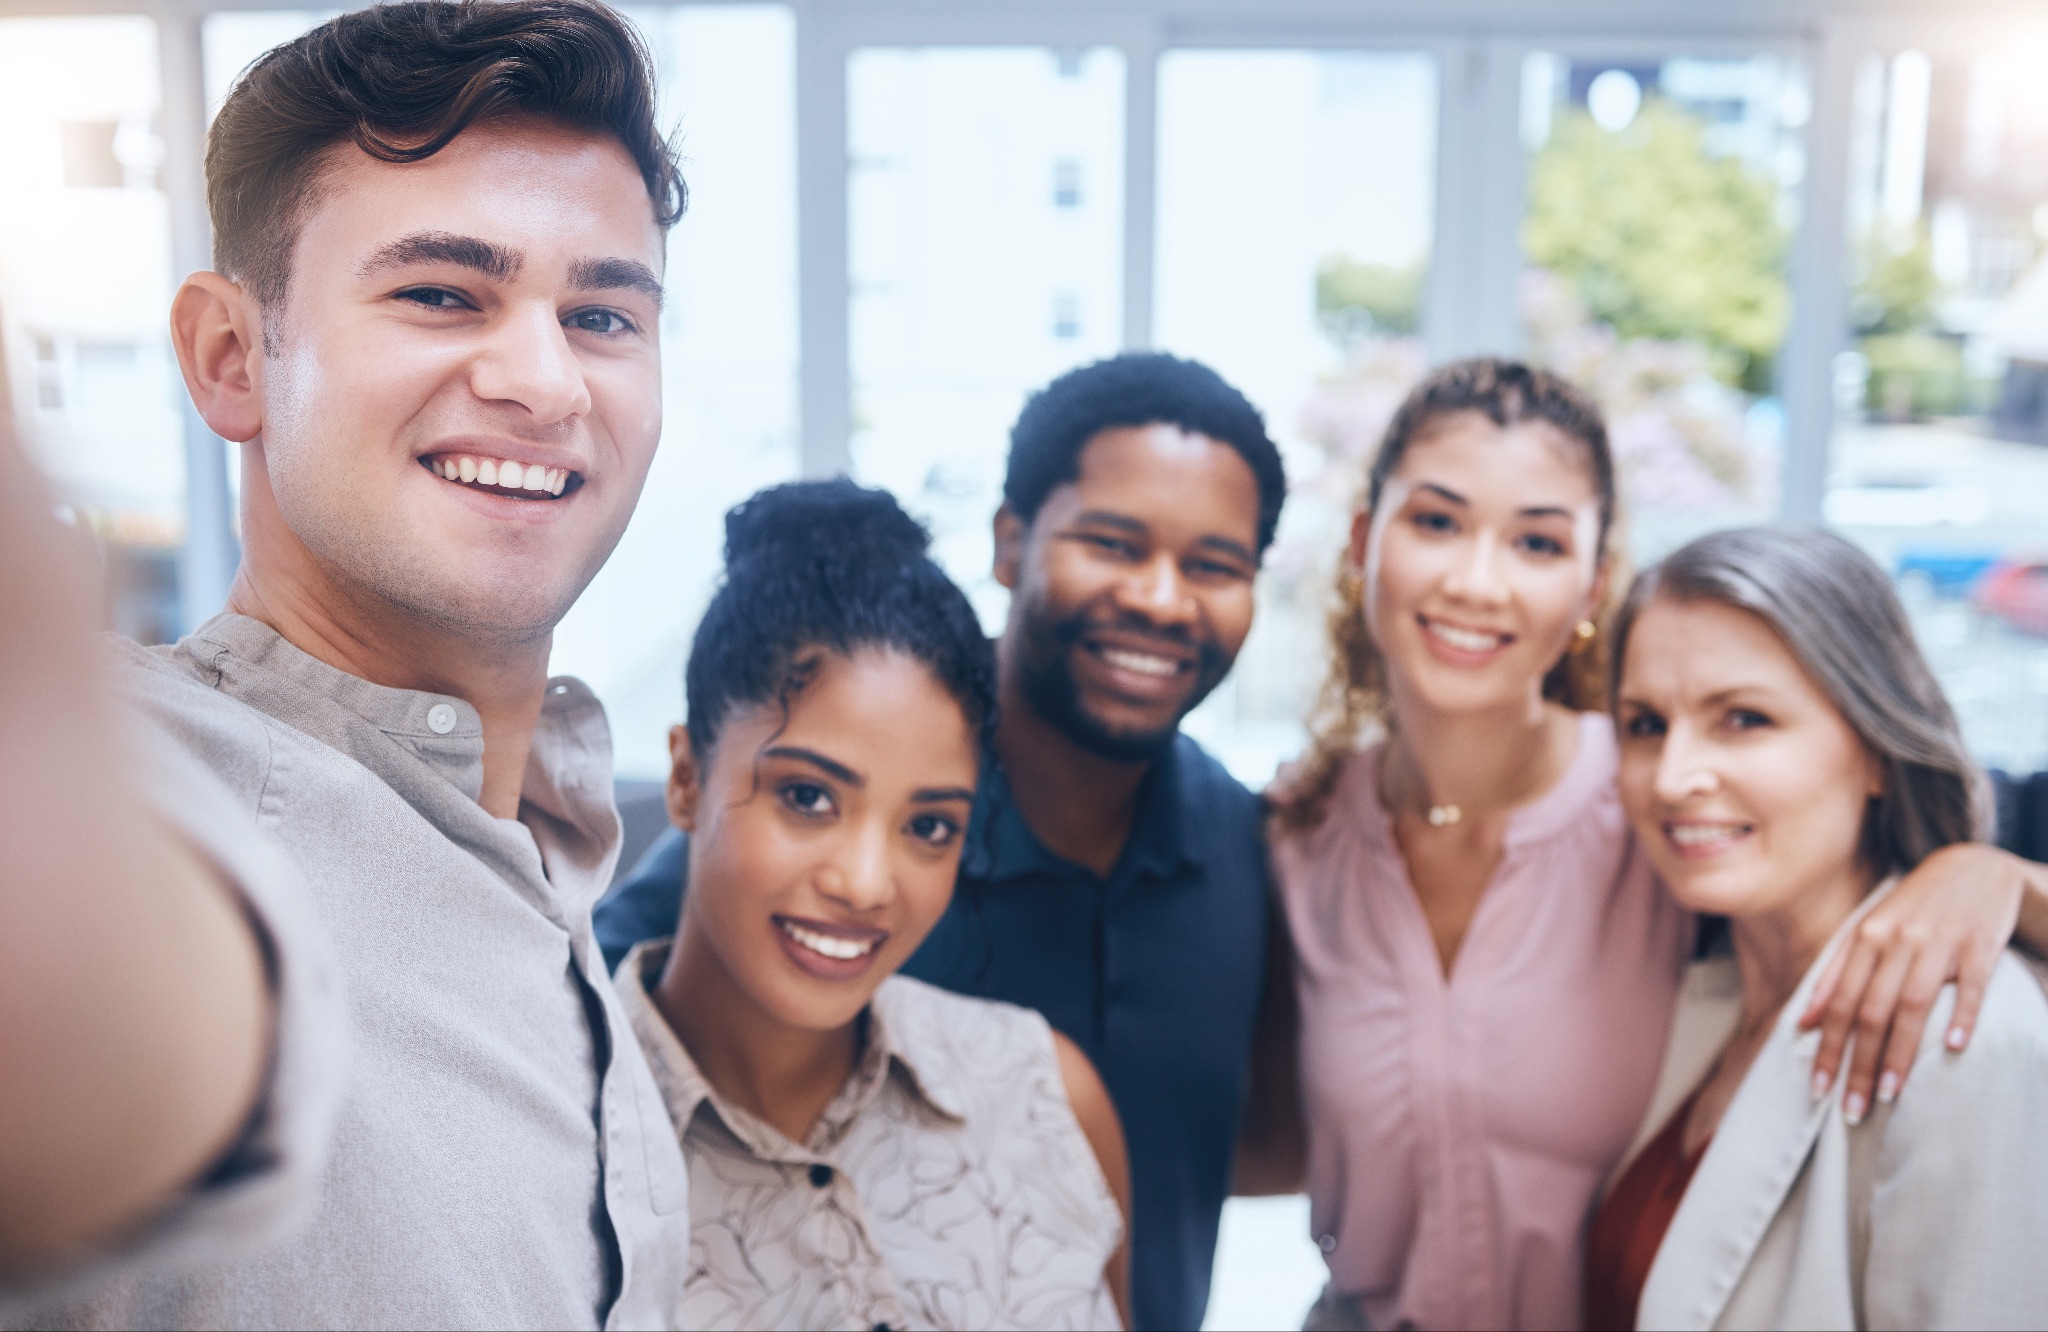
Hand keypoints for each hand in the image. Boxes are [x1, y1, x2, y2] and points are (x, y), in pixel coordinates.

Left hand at [1798, 843, 2023, 1122]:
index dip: (1826, 1047)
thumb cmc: (1913, 907)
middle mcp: (1896, 940)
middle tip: (1852, 1109)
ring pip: (1913, 1004)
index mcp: (1865, 938)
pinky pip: (1970, 986)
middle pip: (1871, 1011)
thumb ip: (1835, 975)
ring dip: (1901, 1053)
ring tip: (1891, 1094)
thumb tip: (1799, 1022)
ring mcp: (1938, 941)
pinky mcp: (1978, 944)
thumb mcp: (1868, 932)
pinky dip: (1961, 1016)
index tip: (1818, 1089)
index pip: (1838, 1003)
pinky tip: (1953, 1049)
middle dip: (1859, 1064)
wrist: (1973, 866)